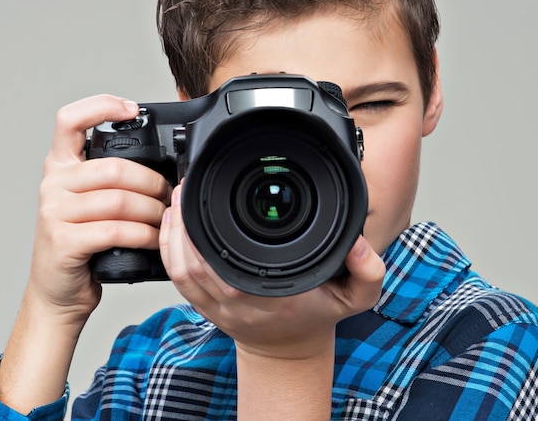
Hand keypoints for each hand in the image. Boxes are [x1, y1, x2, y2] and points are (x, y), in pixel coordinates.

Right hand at [0, 95, 171, 412]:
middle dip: (152, 182)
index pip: (69, 120)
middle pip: (114, 167)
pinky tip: (154, 239)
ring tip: (164, 219)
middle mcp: (53, 184)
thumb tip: (161, 168)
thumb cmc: (82, 242)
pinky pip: (116, 230)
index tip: (130, 108)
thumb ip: (110, 178)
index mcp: (60, 166)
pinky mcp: (64, 241)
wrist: (57, 291)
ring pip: (119, 200)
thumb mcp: (88, 201)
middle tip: (168, 195)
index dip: (101, 106)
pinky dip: (144, 235)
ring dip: (152, 211)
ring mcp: (54, 213)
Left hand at [160, 183, 384, 358]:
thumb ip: (368, 270)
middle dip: (183, 221)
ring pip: (180, 270)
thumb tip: (359, 244)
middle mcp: (236, 301)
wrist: (291, 352)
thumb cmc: (316, 316)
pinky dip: (169, 251)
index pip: (227, 263)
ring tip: (176, 199)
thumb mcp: (355, 297)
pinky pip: (177, 280)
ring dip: (172, 234)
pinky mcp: (205, 305)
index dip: (204, 230)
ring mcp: (216, 305)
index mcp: (267, 296)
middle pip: (193, 261)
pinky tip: (172, 225)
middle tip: (185, 185)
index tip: (204, 192)